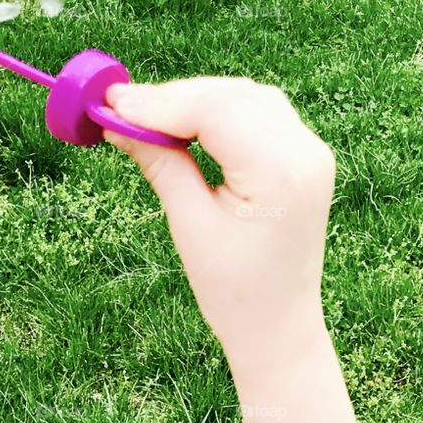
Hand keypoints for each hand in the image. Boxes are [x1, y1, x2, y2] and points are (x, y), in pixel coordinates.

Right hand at [103, 77, 335, 363]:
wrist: (279, 326)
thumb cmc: (233, 290)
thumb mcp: (190, 225)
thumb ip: (159, 163)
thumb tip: (117, 120)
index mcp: (281, 174)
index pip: (217, 112)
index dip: (160, 102)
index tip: (112, 104)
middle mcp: (305, 152)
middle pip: (231, 96)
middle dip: (172, 97)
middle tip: (117, 105)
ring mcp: (311, 151)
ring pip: (244, 96)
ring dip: (194, 98)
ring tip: (144, 114)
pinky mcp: (304, 155)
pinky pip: (258, 112)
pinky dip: (218, 110)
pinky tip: (182, 122)